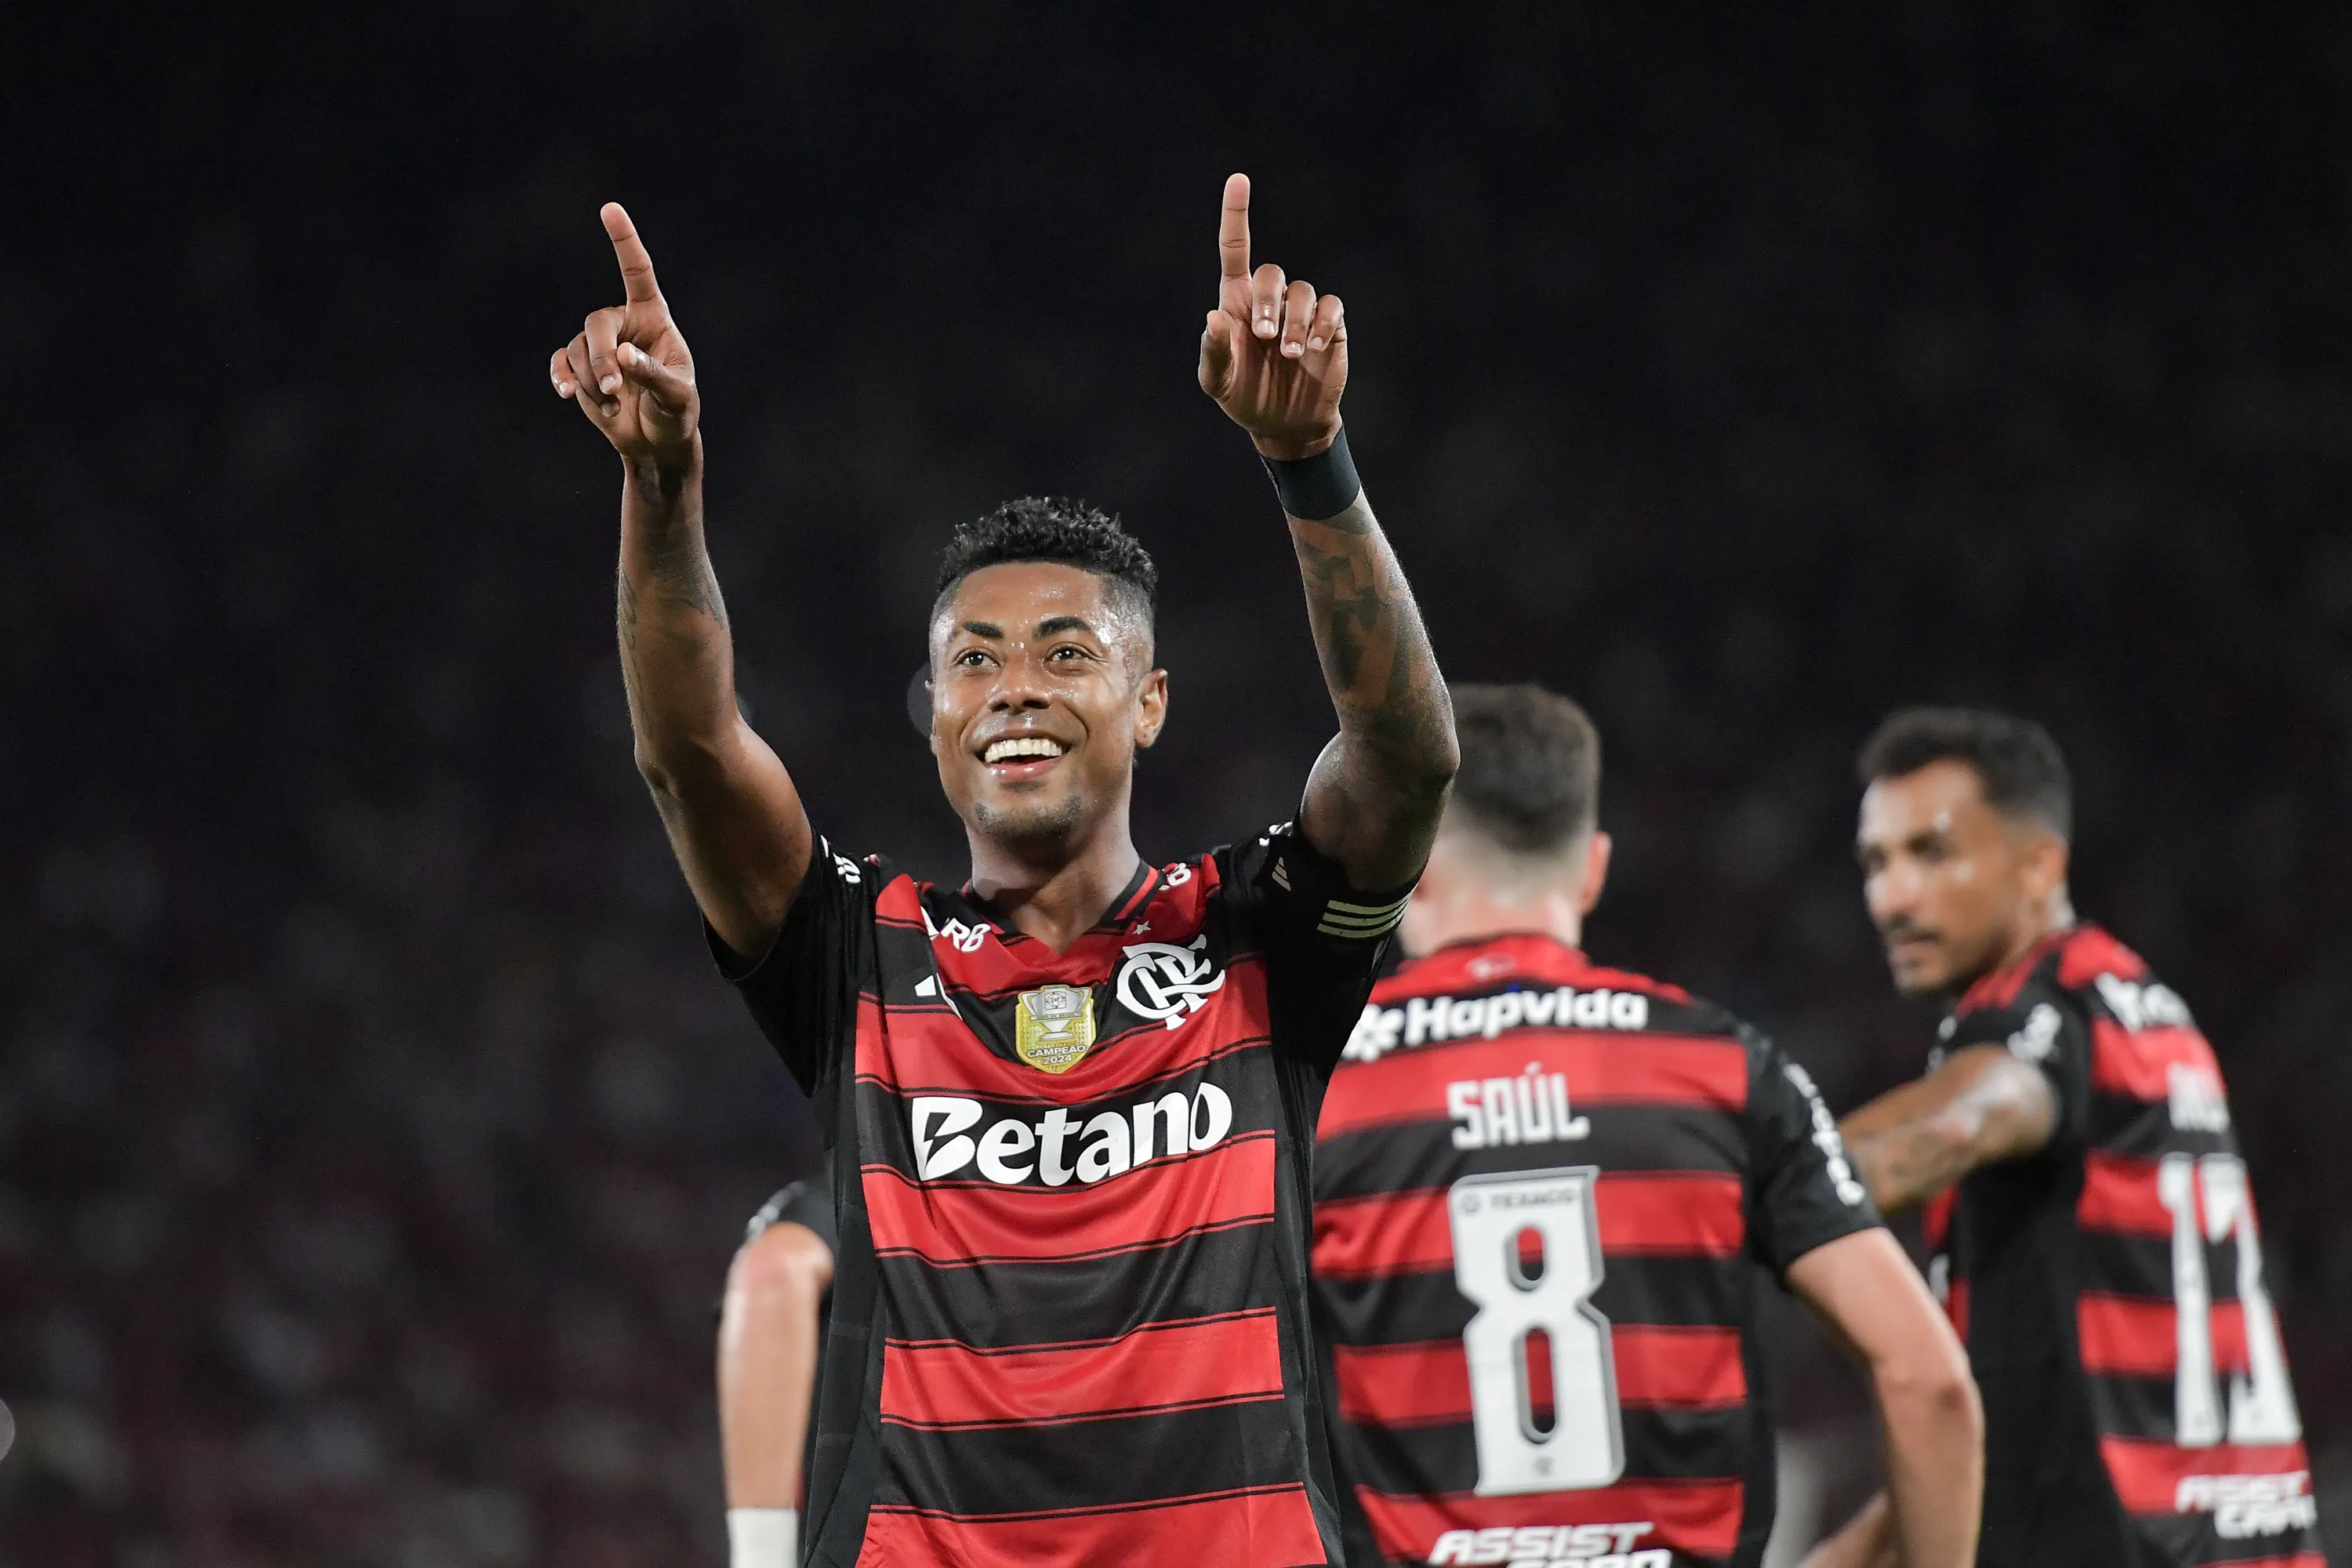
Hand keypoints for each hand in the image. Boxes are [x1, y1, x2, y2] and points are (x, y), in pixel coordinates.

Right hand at [549, 203, 698, 462]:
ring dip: (591, 381)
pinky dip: (563, 378)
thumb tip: (622, 356)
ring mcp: (599, 345)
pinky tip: (567, 394)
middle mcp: (624, 324)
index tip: (610, 209)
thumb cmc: (675, 414)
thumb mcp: (676, 397)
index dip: (624, 241)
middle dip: (601, 358)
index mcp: (655, 319)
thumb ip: (653, 375)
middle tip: (613, 390)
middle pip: (596, 322)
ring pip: (578, 349)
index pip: (638, 273)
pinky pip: (562, 362)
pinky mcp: (579, 368)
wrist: (656, 442)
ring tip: (611, 408)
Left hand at [1197, 173, 1346, 460]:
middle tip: (1264, 337)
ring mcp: (1301, 313)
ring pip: (1303, 291)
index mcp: (1237, 304)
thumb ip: (1212, 352)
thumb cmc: (1244, 398)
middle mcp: (1269, 301)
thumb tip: (1213, 317)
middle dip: (1268, 303)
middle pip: (1271, 273)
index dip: (1236, 214)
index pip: (1235, 249)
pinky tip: (1316, 348)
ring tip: (1291, 355)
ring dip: (1295, 323)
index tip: (1239, 180)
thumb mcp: (1218, 383)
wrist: (1284, 426)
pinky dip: (1322, 324)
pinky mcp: (1330, 328)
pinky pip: (1331, 307)